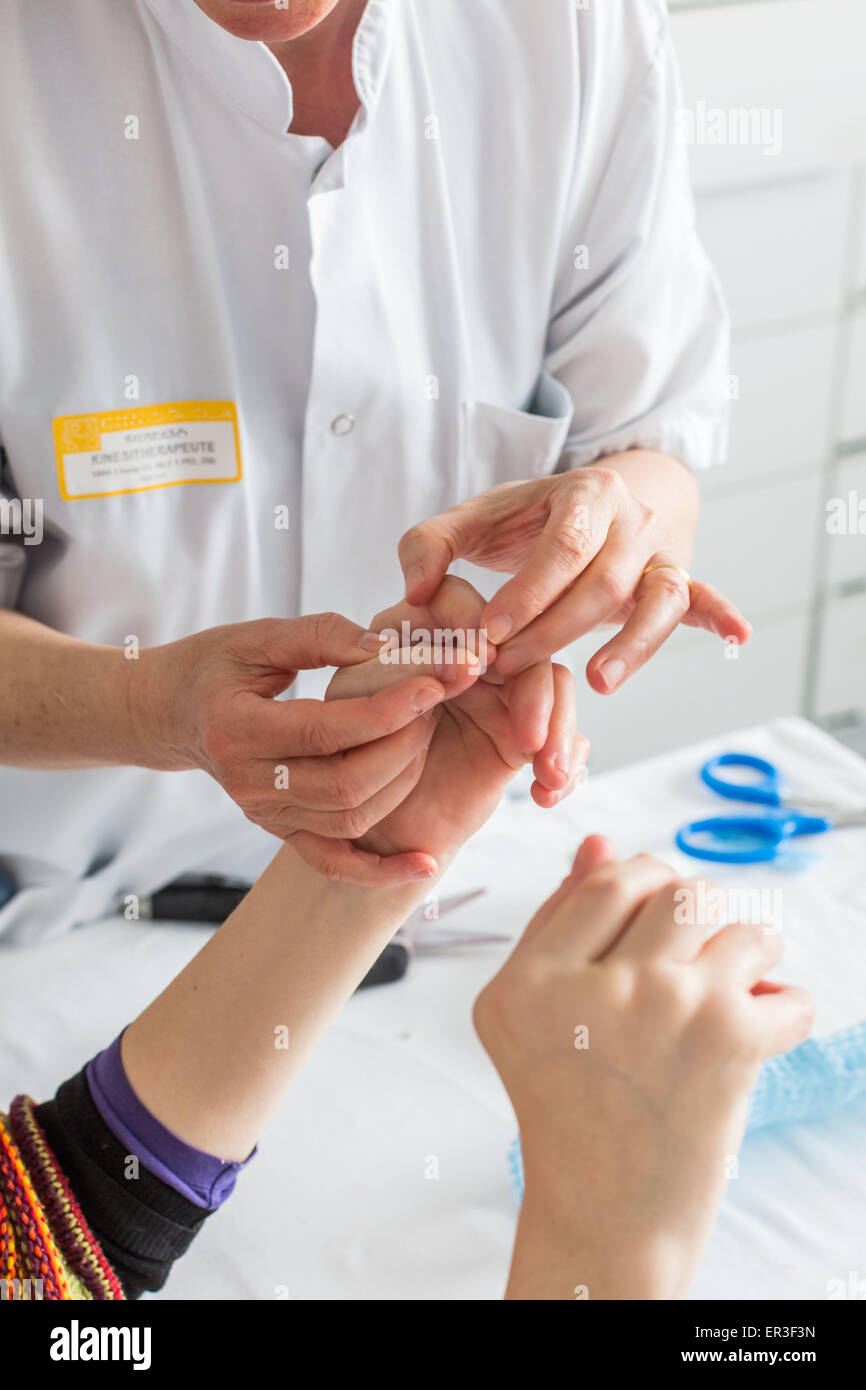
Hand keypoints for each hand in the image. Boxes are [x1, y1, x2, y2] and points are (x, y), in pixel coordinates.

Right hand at [135, 613, 449, 884]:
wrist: (173, 713)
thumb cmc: (216, 667)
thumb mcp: (256, 637)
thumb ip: (319, 635)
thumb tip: (384, 645)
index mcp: (237, 729)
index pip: (325, 731)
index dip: (385, 713)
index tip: (429, 686)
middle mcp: (248, 783)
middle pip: (345, 784)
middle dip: (403, 746)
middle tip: (432, 707)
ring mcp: (264, 814)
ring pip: (350, 819)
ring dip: (403, 782)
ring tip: (424, 737)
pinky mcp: (280, 831)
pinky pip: (334, 861)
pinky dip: (380, 870)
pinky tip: (424, 862)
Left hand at [323, 578, 588, 868]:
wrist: (371, 823)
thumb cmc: (351, 756)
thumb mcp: (359, 708)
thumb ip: (400, 676)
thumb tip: (468, 660)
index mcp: (418, 628)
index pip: (456, 600)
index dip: (473, 621)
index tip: (481, 658)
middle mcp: (467, 651)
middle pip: (521, 640)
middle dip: (532, 686)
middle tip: (527, 733)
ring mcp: (501, 690)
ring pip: (553, 682)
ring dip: (559, 726)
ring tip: (548, 771)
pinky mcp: (523, 732)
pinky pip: (565, 733)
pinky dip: (566, 761)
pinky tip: (545, 793)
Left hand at [398, 458, 750, 692]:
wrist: (593, 503)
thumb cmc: (525, 521)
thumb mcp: (473, 520)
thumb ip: (428, 547)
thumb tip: (414, 593)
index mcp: (584, 495)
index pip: (563, 547)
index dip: (528, 593)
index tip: (491, 635)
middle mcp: (632, 519)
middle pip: (605, 582)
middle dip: (556, 631)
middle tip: (509, 669)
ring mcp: (661, 553)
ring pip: (659, 600)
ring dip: (633, 644)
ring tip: (597, 682)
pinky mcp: (677, 582)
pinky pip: (703, 599)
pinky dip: (722, 615)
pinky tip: (738, 636)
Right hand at [473, 838, 812, 1299]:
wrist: (605, 1217)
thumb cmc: (569, 1110)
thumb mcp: (529, 1013)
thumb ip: (557, 925)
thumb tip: (599, 842)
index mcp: (529, 980)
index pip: (606, 881)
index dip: (644, 882)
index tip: (657, 910)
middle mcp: (590, 986)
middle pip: (675, 890)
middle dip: (698, 915)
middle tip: (693, 956)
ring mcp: (661, 1006)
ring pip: (739, 924)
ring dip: (749, 952)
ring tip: (733, 987)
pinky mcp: (725, 1039)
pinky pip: (788, 991)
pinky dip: (783, 1013)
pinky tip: (754, 1034)